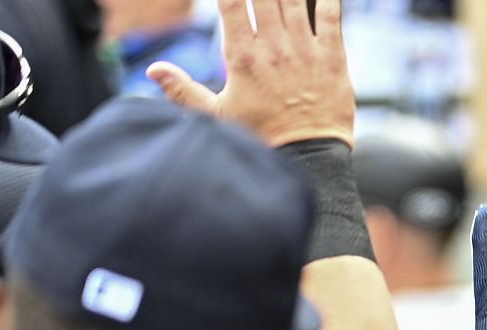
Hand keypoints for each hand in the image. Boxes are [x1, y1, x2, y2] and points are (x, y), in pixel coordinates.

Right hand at [149, 0, 354, 146]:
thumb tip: (153, 70)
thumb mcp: (217, 116)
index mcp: (242, 56)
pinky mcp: (333, 58)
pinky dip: (329, 1)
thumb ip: (183, 90)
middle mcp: (273, 47)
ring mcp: (304, 50)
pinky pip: (331, 18)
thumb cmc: (262, 137)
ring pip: (294, 1)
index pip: (231, 3)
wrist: (308, 158)